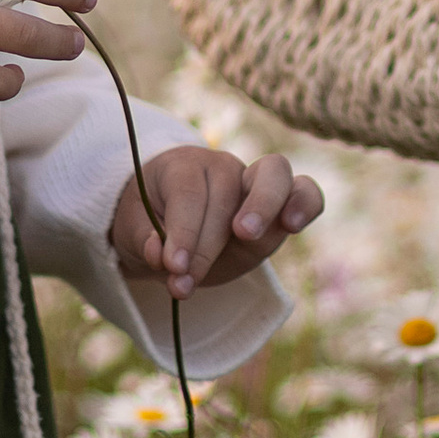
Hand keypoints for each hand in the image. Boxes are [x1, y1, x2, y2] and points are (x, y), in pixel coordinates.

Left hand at [111, 145, 323, 298]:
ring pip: (274, 177)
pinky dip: (305, 204)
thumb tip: (160, 254)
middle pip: (226, 187)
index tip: (173, 268)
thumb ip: (144, 240)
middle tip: (191, 271)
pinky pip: (306, 193)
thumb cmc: (150, 223)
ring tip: (247, 237)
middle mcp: (222, 167)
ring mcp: (255, 183)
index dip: (182, 232)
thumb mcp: (133, 230)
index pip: (187, 194)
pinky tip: (293, 224)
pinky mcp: (280, 207)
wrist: (173, 228)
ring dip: (263, 207)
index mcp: (182, 166)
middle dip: (209, 236)